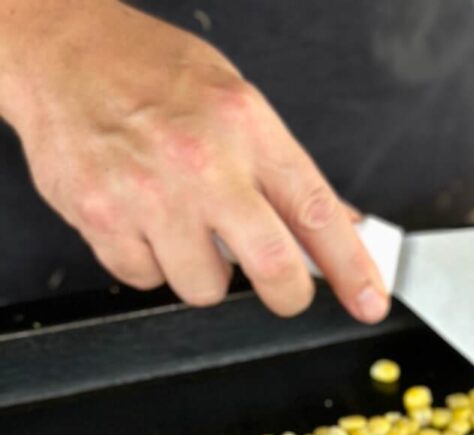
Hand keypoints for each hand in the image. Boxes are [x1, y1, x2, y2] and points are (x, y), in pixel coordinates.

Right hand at [0, 0, 388, 319]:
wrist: (60, 51)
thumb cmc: (149, 74)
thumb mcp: (234, 101)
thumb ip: (283, 170)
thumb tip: (338, 224)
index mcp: (246, 127)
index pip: (317, 213)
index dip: (352, 269)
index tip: (371, 302)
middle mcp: (202, 162)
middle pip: (273, 270)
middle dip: (285, 293)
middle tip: (280, 287)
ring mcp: (150, 196)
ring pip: (205, 288)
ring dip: (200, 271)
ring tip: (180, 222)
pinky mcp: (103, 221)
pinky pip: (147, 280)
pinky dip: (148, 262)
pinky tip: (140, 219)